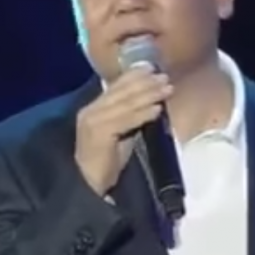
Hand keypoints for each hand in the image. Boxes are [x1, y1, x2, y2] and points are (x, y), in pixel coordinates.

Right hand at [74, 67, 172, 195]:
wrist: (88, 185)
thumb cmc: (106, 162)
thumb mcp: (120, 134)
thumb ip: (130, 118)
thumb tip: (151, 102)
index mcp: (93, 109)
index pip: (115, 86)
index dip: (134, 76)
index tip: (153, 69)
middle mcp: (91, 111)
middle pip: (122, 91)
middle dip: (145, 83)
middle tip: (165, 77)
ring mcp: (93, 121)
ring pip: (125, 103)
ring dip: (149, 94)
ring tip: (166, 89)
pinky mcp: (99, 133)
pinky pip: (126, 119)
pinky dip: (143, 113)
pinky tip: (157, 109)